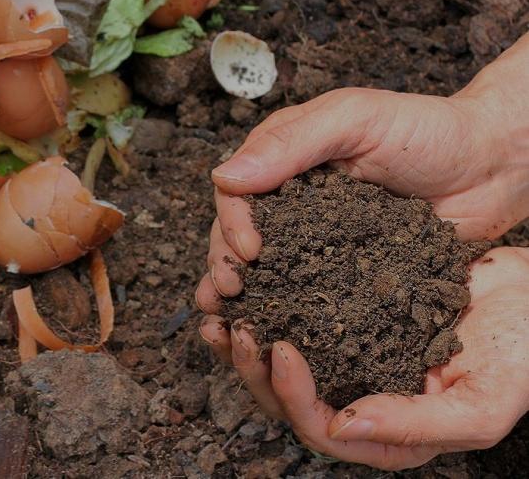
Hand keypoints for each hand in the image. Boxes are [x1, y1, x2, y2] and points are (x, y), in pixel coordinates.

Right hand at [197, 81, 528, 310]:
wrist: (494, 166)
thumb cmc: (428, 130)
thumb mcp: (356, 120)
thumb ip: (292, 143)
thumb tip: (223, 177)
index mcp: (284, 160)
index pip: (236, 193)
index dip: (231, 223)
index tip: (248, 251)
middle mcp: (292, 203)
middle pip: (239, 236)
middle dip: (226, 264)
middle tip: (230, 292)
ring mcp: (317, 240)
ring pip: (266, 270)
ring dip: (244, 295)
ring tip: (231, 322)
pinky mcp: (345, 273)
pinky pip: (309, 294)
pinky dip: (286, 314)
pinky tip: (272, 334)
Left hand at [200, 247, 528, 469]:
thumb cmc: (520, 356)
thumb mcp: (481, 404)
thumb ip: (416, 425)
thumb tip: (342, 425)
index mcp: (387, 434)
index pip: (321, 430)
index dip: (292, 396)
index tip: (280, 349)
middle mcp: (360, 400)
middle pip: (287, 400)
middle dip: (253, 369)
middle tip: (237, 327)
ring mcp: (350, 360)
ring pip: (281, 363)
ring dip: (246, 341)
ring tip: (221, 310)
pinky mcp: (345, 320)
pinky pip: (295, 318)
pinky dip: (268, 305)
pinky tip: (247, 285)